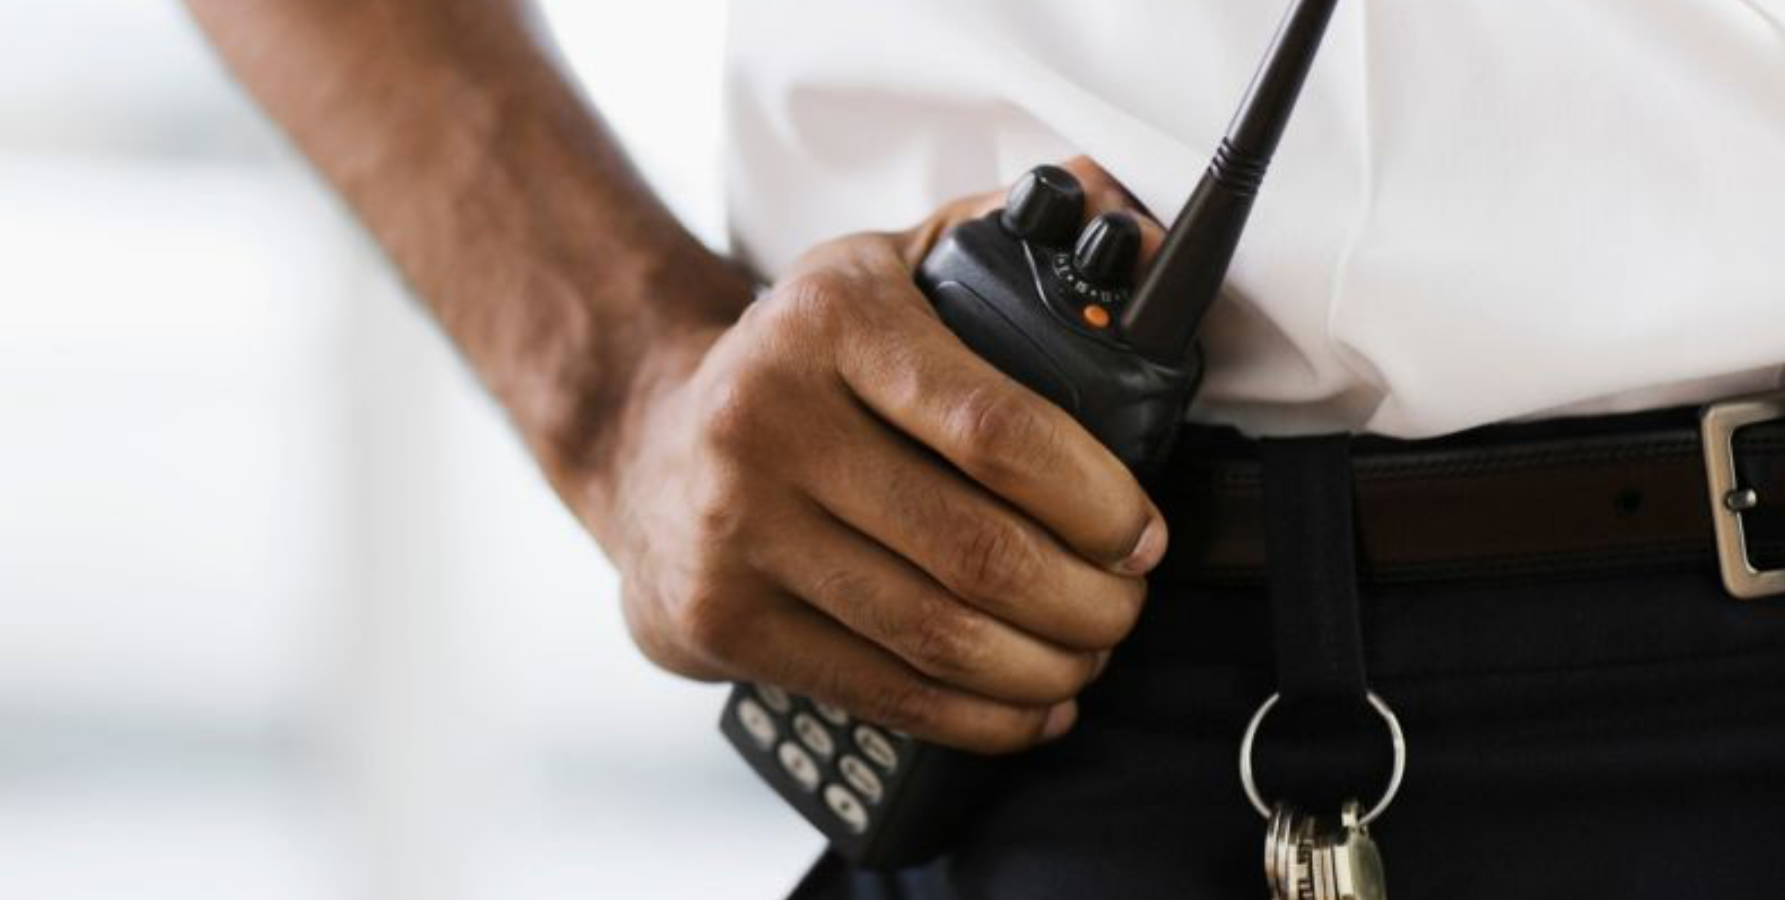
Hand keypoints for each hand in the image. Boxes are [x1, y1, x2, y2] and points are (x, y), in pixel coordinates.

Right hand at [592, 159, 1171, 753]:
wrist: (644, 439)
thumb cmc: (796, 364)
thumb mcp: (882, 272)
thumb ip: (995, 239)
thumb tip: (1120, 216)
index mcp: (828, 321)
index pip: (994, 427)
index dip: (1093, 497)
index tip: (1140, 531)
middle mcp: (767, 421)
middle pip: (976, 550)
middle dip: (1087, 599)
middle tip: (1125, 604)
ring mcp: (737, 530)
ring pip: (936, 635)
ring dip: (1044, 665)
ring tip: (1086, 654)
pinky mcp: (723, 619)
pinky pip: (883, 692)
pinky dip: (978, 717)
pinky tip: (1028, 705)